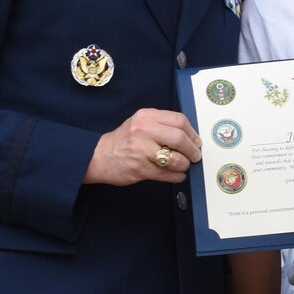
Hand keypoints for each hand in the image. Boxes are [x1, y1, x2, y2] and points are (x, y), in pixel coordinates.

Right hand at [85, 108, 200, 185]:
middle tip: (195, 156)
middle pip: (180, 139)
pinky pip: (168, 175)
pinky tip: (176, 175)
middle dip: (192, 150)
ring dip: (184, 165)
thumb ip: (162, 125)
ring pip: (176, 159)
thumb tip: (190, 136)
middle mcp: (144, 131)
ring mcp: (142, 150)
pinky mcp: (141, 169)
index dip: (192, 133)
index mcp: (146, 116)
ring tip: (182, 165)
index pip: (179, 120)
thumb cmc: (124, 140)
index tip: (196, 141)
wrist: (98, 156)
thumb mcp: (140, 123)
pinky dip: (177, 176)